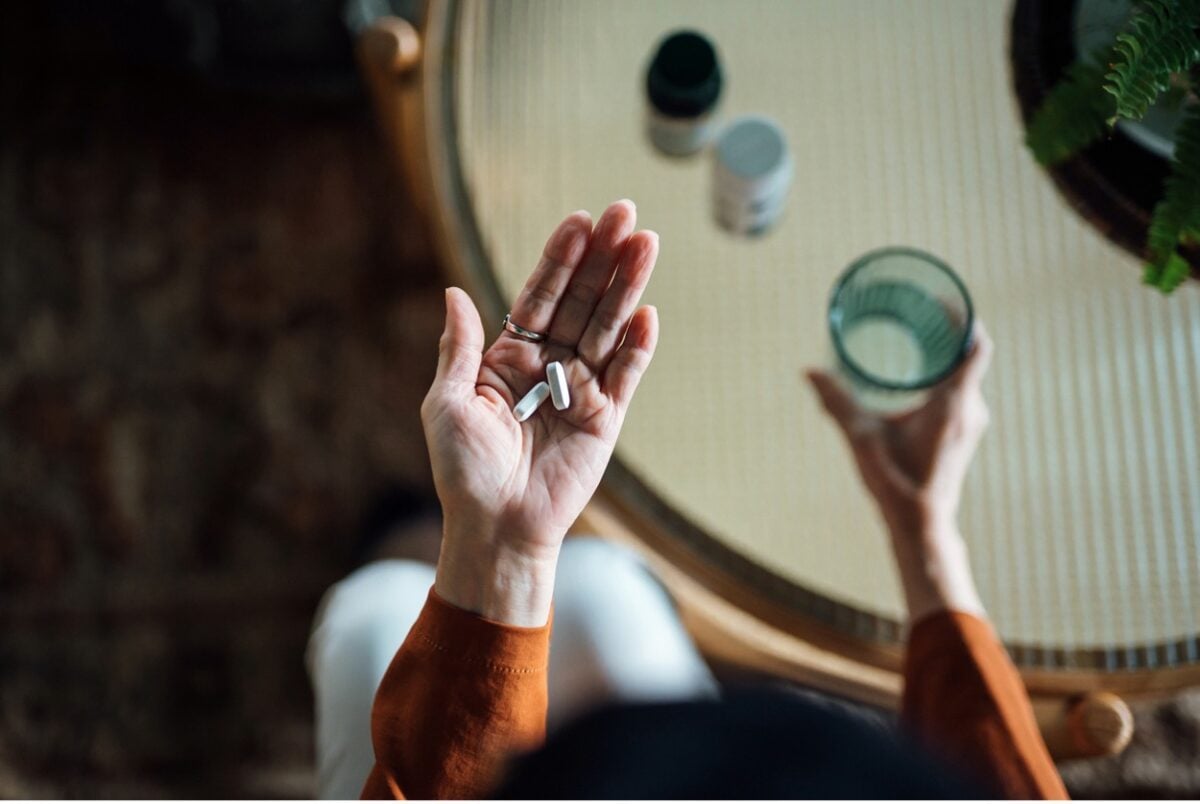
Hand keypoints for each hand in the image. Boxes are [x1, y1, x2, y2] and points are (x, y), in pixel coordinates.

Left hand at [421, 201, 658, 624]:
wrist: (495, 527)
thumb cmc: (463, 471)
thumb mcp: (446, 403)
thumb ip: (460, 348)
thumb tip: (455, 292)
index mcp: (508, 358)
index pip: (539, 296)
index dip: (560, 259)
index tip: (579, 220)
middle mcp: (547, 366)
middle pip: (581, 300)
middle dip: (603, 258)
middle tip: (626, 213)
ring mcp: (579, 390)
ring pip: (607, 327)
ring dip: (627, 287)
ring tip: (646, 243)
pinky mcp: (605, 419)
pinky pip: (625, 376)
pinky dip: (637, 346)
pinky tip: (648, 313)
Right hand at [807, 323, 993, 619]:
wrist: (921, 524)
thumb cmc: (895, 482)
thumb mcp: (861, 438)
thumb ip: (836, 402)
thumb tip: (809, 371)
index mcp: (954, 403)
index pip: (975, 346)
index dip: (963, 317)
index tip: (940, 300)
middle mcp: (971, 409)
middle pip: (970, 354)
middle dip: (948, 329)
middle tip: (920, 310)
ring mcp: (971, 423)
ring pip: (966, 373)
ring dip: (947, 352)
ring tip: (918, 334)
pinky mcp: (963, 433)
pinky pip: (962, 390)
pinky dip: (945, 373)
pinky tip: (921, 372)